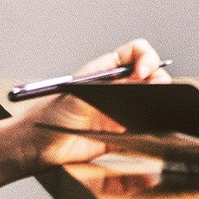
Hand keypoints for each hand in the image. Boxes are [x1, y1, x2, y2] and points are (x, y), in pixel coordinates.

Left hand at [22, 38, 170, 169]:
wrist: (40, 145)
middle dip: (158, 80)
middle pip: (151, 76)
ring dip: (157, 103)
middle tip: (156, 91)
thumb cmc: (51, 114)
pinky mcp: (123, 134)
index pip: (136, 53)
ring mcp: (122, 110)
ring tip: (152, 110)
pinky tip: (147, 129)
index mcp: (107, 70)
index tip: (144, 71)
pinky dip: (151, 128)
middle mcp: (118, 87)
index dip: (146, 58)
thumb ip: (108, 85)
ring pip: (152, 101)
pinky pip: (145, 128)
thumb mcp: (80, 93)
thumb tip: (137, 78)